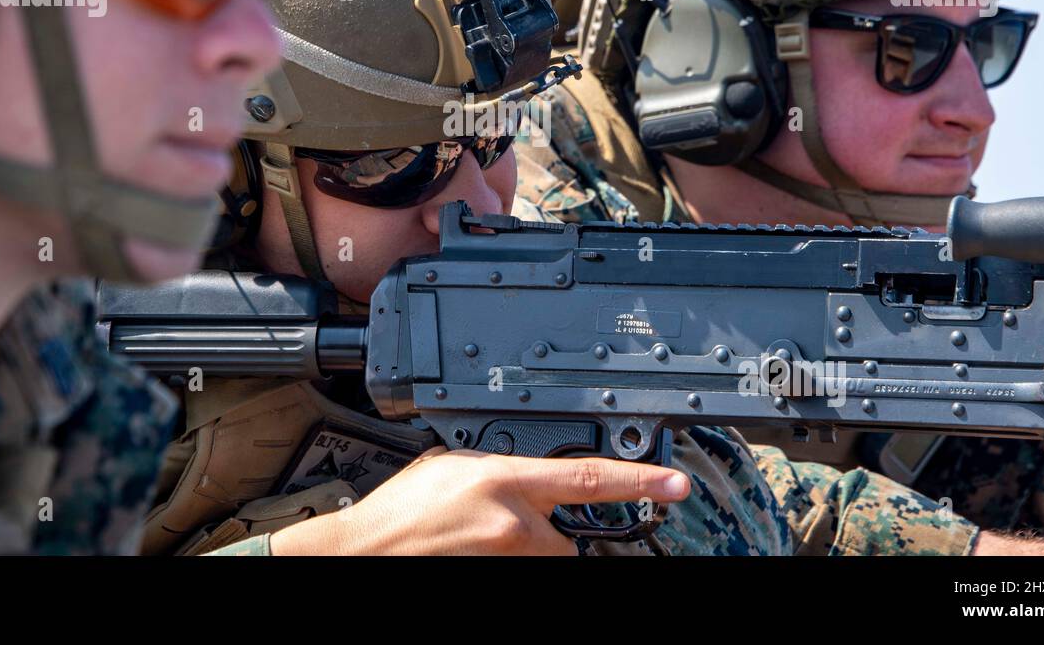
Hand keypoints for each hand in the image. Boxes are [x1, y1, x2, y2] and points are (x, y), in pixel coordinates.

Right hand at [268, 447, 689, 554]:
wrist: (367, 551)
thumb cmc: (403, 508)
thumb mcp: (456, 464)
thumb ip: (501, 468)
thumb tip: (530, 476)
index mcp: (507, 479)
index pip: (591, 478)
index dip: (641, 480)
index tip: (676, 483)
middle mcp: (515, 524)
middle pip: (570, 541)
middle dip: (552, 537)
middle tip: (507, 527)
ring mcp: (507, 557)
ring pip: (549, 561)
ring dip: (529, 553)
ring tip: (482, 539)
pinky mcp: (498, 578)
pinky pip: (524, 572)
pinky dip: (511, 561)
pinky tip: (477, 550)